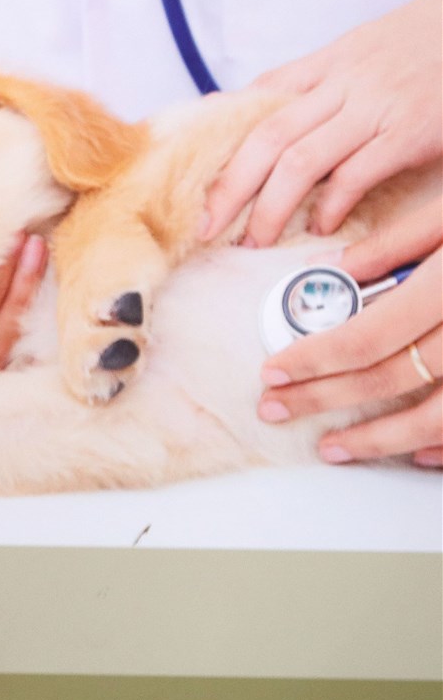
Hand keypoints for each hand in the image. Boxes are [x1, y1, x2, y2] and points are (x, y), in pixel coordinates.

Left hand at [203, 0, 442, 247]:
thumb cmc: (428, 42)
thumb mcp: (367, 47)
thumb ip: (321, 79)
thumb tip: (275, 112)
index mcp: (328, 62)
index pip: (257, 99)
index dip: (219, 139)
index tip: (193, 176)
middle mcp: (343, 83)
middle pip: (265, 138)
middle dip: (228, 188)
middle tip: (206, 226)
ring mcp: (376, 106)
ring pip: (300, 160)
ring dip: (269, 208)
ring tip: (254, 240)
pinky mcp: (410, 130)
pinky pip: (355, 174)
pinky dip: (330, 205)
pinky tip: (319, 227)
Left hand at [258, 241, 441, 467]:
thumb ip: (395, 243)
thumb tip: (327, 267)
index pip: (368, 336)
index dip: (313, 359)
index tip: (272, 372)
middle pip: (389, 378)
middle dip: (324, 398)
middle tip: (275, 410)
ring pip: (436, 417)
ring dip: (379, 439)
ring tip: (331, 448)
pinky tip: (416, 455)